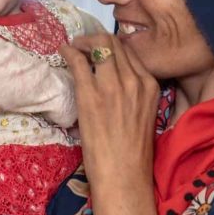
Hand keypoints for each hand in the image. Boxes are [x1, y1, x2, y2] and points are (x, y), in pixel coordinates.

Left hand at [61, 33, 159, 214]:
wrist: (124, 176)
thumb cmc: (132, 152)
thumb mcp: (143, 114)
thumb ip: (133, 93)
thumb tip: (114, 79)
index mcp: (150, 85)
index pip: (129, 52)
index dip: (111, 46)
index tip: (98, 50)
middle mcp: (134, 80)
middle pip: (113, 42)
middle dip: (95, 39)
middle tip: (82, 45)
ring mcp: (112, 85)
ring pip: (97, 45)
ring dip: (82, 43)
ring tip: (73, 48)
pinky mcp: (90, 94)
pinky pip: (78, 61)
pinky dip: (69, 52)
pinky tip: (63, 52)